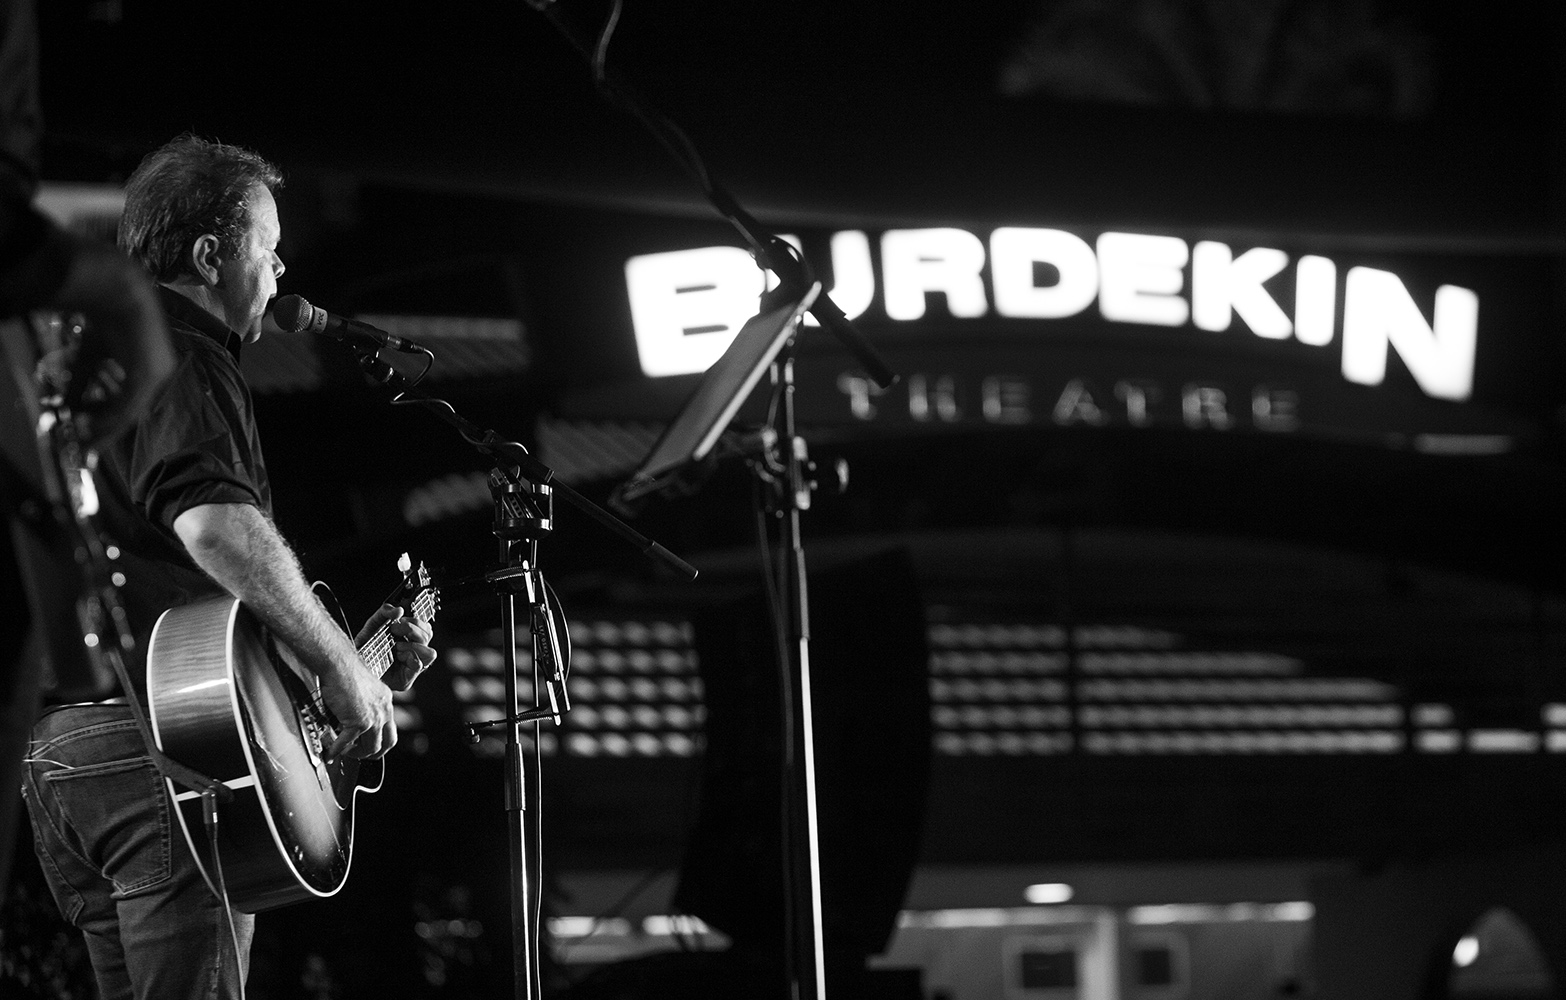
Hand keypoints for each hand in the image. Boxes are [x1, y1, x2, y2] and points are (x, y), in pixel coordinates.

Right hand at [52, 238, 174, 443]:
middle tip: (86, 443)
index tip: (89, 431)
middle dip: (106, 429)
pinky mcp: (149, 374)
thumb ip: (82, 382)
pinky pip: (128, 404)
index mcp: (152, 369)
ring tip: (84, 437)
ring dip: (105, 426)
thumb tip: (69, 406)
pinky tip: (91, 426)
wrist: (120, 293)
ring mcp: (157, 375)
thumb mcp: (91, 355)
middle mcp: (159, 374)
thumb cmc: (106, 318)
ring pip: (130, 411)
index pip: (132, 402)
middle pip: (132, 411)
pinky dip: (108, 417)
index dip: (109, 420)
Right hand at [319, 654, 394, 760]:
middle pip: (387, 743)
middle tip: (359, 755)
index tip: (367, 744)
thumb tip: (351, 717)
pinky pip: (347, 742)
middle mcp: (384, 710)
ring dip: (356, 754)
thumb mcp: (362, 688)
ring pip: (371, 747)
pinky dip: (337, 750)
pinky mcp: (359, 721)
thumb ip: (363, 703)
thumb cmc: (345, 670)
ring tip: (344, 753)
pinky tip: (329, 752)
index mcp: (386, 701)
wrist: (339, 663)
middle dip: (374, 753)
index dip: (380, 741)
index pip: (390, 729)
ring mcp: (373, 717)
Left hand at [357, 603, 436, 691]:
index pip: (426, 629)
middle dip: (413, 629)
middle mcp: (413, 652)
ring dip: (414, 645)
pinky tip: (397, 655)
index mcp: (409, 639)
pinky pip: (419, 665)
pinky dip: (409, 656)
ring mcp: (411, 666)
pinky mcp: (406, 679)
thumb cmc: (365, 648)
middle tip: (394, 629)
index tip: (401, 619)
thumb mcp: (373, 625)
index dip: (418, 621)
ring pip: (430, 653)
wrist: (353, 666)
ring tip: (397, 645)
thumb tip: (399, 610)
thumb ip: (384, 613)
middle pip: (429, 637)